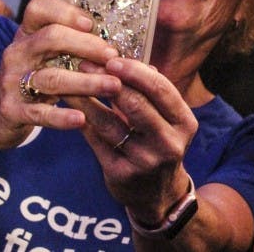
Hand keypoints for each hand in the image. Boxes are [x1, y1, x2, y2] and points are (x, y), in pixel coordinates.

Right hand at [0, 0, 121, 150]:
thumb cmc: (31, 79)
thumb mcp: (43, 56)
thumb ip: (71, 45)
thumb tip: (116, 41)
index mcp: (27, 34)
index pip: (39, 8)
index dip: (66, 12)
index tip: (91, 24)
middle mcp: (18, 53)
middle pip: (51, 38)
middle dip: (87, 45)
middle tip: (113, 57)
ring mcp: (12, 82)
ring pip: (52, 77)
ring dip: (87, 81)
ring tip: (114, 85)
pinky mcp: (12, 111)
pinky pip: (39, 113)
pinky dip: (61, 117)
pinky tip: (81, 119)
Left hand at [68, 57, 199, 223]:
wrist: (158, 194)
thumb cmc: (159, 143)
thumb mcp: (167, 119)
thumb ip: (150, 93)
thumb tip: (125, 58)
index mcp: (184, 122)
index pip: (160, 89)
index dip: (135, 71)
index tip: (112, 58)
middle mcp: (168, 142)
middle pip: (135, 104)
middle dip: (107, 80)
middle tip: (84, 64)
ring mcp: (145, 161)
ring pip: (109, 122)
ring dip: (86, 99)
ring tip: (69, 82)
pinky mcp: (120, 174)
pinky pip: (96, 140)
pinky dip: (81, 120)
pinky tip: (69, 106)